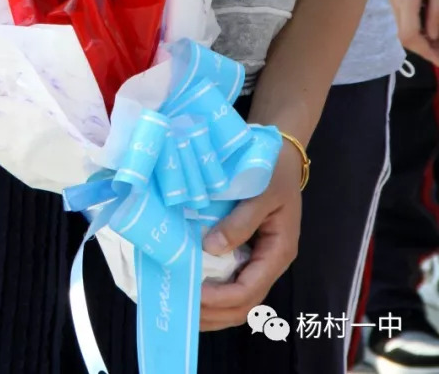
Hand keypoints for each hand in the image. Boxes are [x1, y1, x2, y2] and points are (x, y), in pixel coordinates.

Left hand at [199, 145, 300, 330]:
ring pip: (239, 298)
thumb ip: (240, 222)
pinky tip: (195, 289)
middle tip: (183, 312)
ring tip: (186, 308)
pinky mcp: (250, 252)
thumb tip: (210, 249)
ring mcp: (261, 260)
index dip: (221, 298)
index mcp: (278, 252)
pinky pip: (234, 281)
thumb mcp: (261, 193)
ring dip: (214, 309)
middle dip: (215, 313)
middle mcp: (271, 263)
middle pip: (245, 304)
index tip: (195, 295)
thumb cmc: (273, 171)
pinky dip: (215, 291)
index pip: (249, 290)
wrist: (283, 154)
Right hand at [388, 0, 438, 58]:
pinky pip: (403, 9)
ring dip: (420, 34)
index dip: (427, 54)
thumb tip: (433, 36)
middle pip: (403, 33)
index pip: (410, 38)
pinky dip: (416, 20)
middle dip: (424, 47)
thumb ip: (436, 13)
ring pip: (403, 21)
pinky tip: (430, 17)